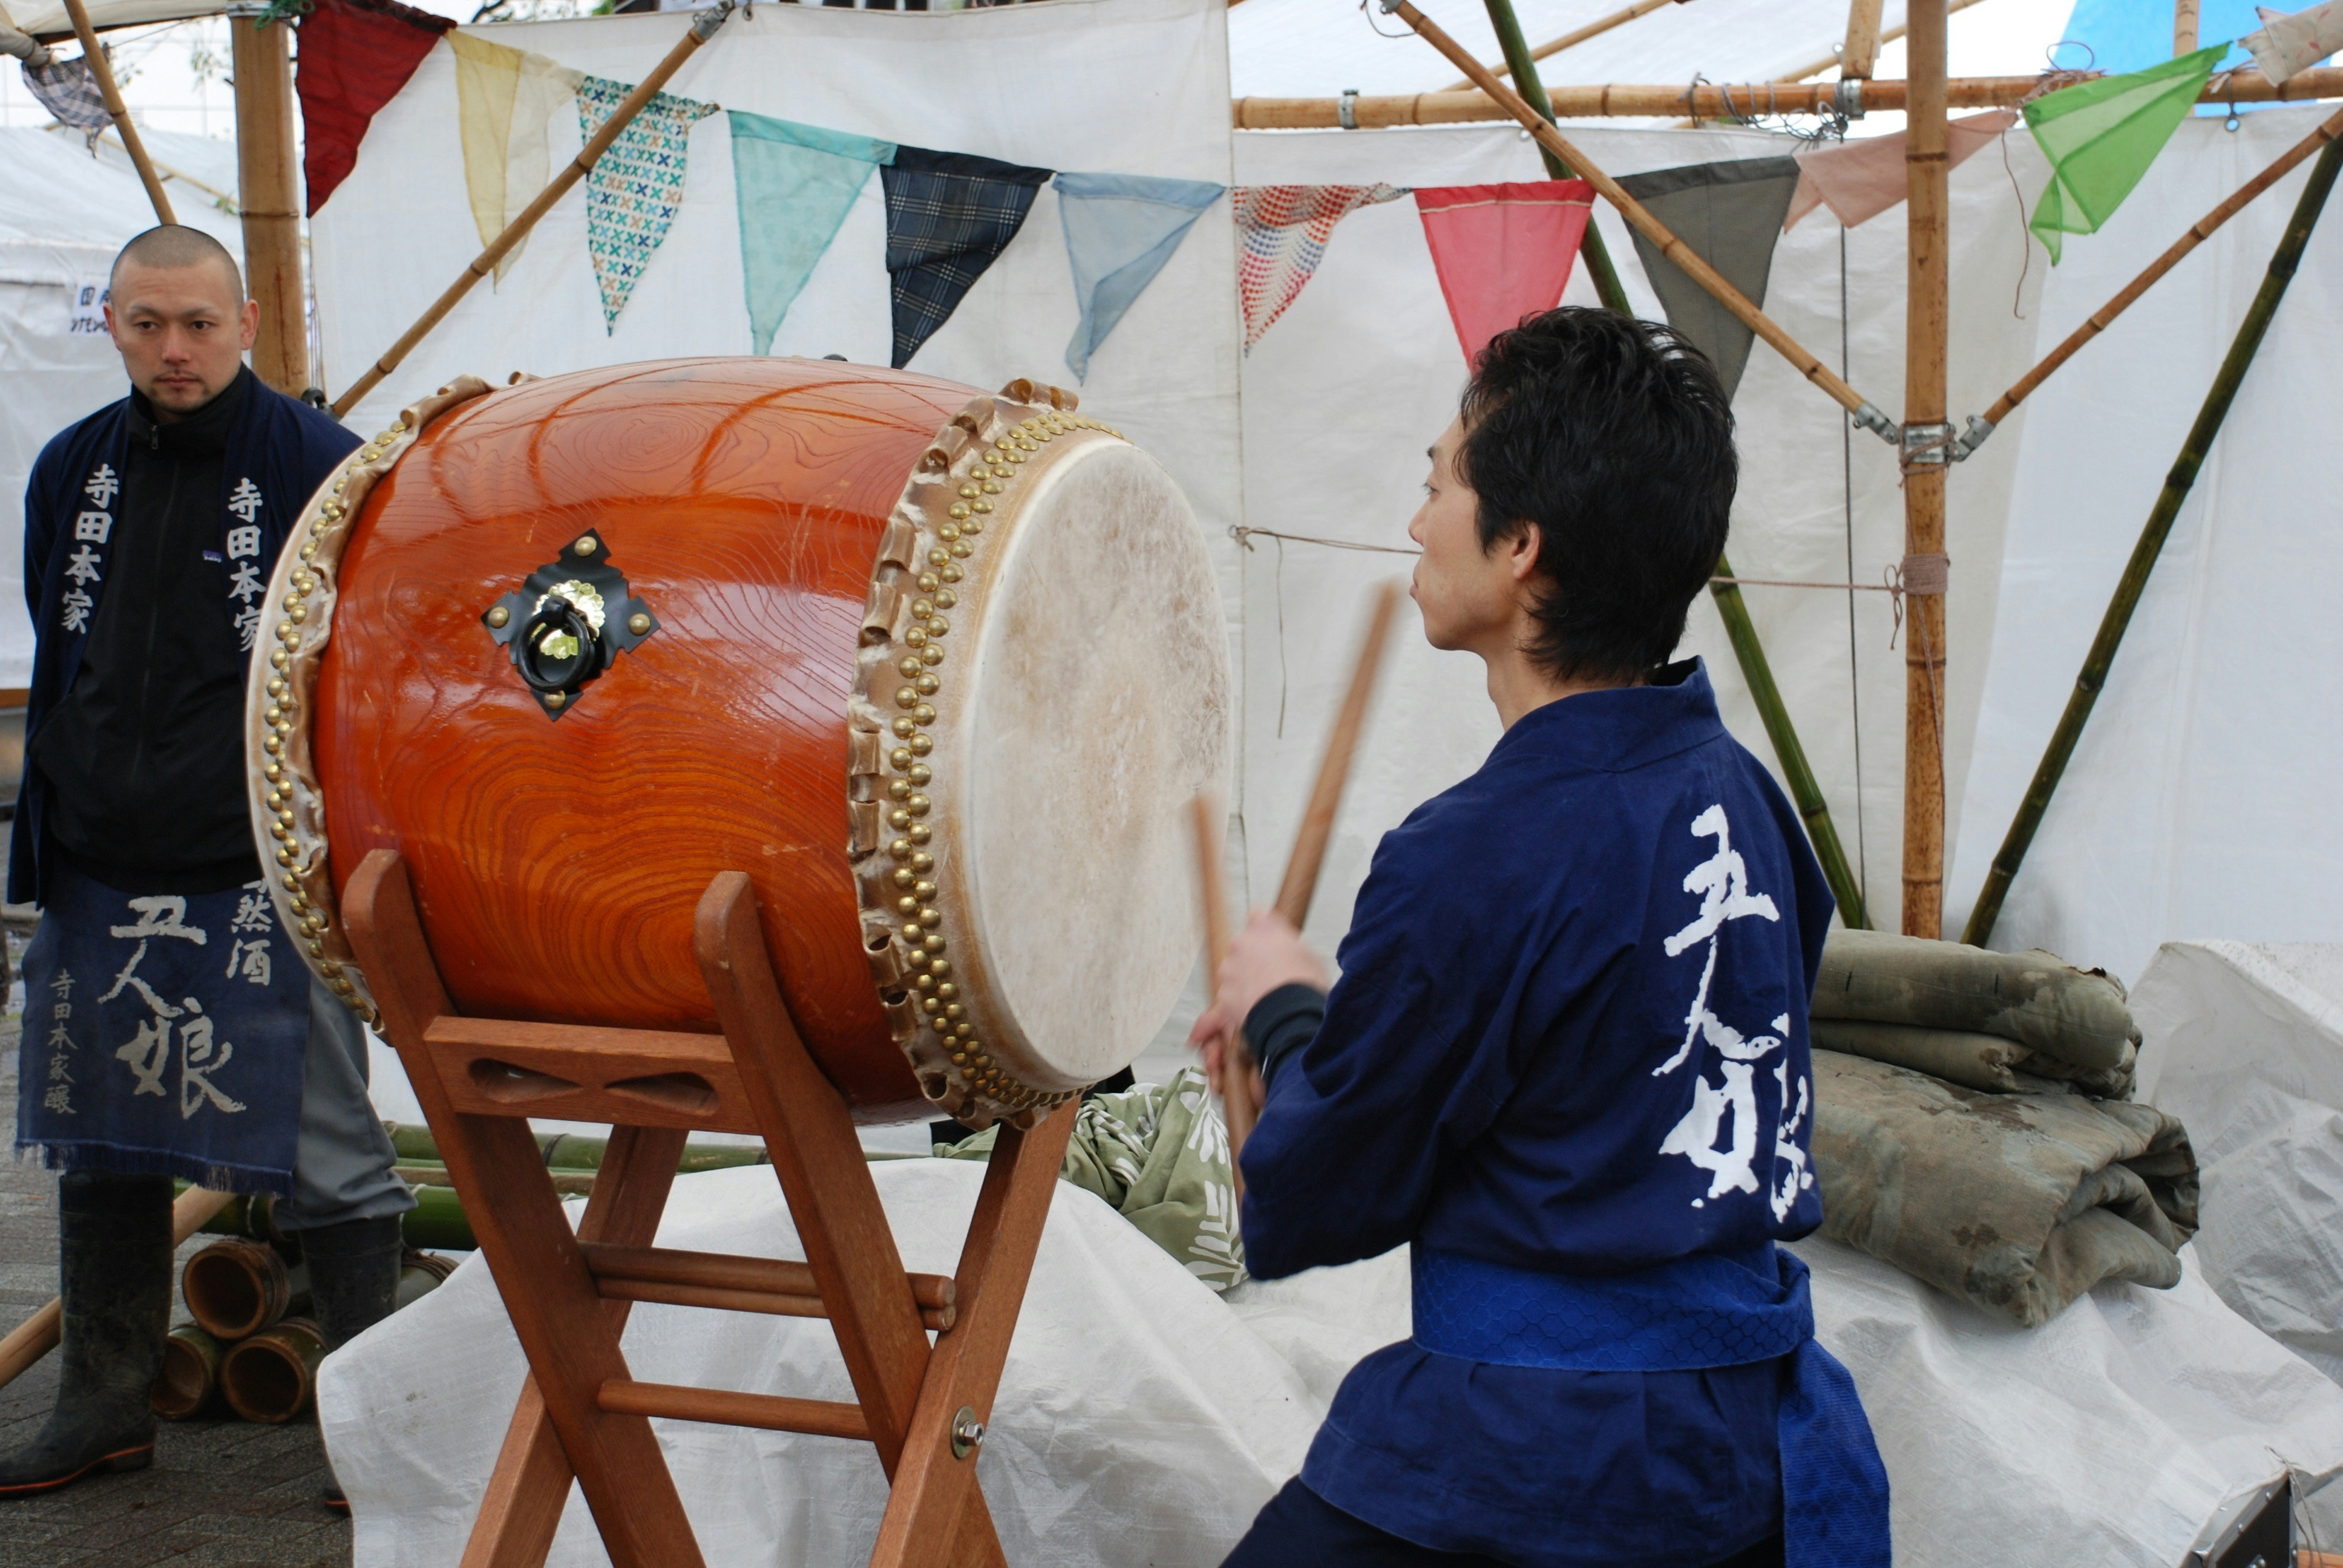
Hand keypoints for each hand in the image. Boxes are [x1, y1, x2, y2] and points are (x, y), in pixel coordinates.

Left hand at [1187, 909, 1328, 1058]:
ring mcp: (1229, 969)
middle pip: (1244, 945)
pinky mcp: (1224, 993)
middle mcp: (1242, 943)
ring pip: (1235, 970)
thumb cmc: (1303, 987)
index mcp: (1265, 929)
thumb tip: (1292, 950)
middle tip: (1273, 973)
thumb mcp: (1312, 957)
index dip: (1266, 927)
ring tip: (1266, 994)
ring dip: (1245, 978)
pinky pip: (1231, 993)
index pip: (1259, 914)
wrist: (1289, 1019)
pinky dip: (1240, 999)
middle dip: (1254, 956)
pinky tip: (1258, 1007)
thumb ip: (1295, 947)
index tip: (1270, 936)